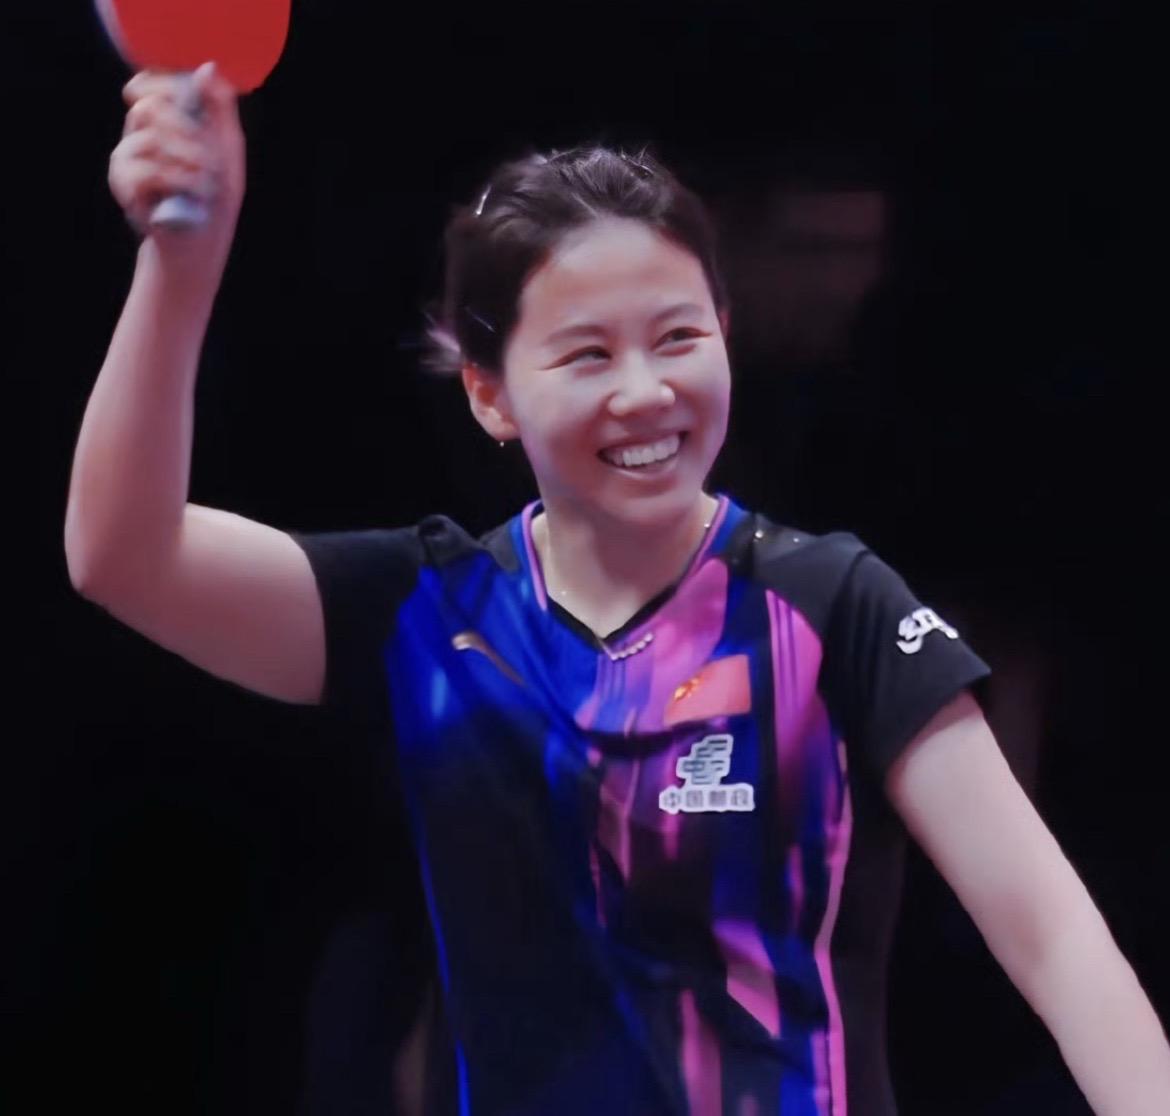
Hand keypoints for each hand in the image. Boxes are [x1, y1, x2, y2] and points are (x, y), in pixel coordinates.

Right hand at [108, 63, 244, 258]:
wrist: (202, 241)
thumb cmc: (215, 194)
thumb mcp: (227, 146)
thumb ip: (219, 108)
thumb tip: (207, 68)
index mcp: (159, 123)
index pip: (148, 87)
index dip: (165, 86)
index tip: (190, 102)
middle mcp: (137, 136)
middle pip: (151, 109)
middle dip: (189, 132)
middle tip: (212, 160)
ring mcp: (126, 159)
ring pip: (152, 137)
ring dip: (191, 159)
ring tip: (208, 181)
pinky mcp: (124, 184)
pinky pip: (149, 169)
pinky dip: (180, 179)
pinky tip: (197, 193)